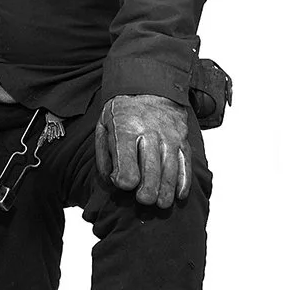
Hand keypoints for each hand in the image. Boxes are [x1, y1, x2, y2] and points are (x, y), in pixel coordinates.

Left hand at [93, 94, 192, 208]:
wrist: (150, 85)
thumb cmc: (123, 112)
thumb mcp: (104, 126)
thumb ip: (104, 155)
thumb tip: (111, 182)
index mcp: (126, 129)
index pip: (127, 161)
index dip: (125, 179)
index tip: (123, 185)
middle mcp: (150, 132)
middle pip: (151, 169)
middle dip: (148, 190)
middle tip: (144, 202)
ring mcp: (169, 136)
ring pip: (171, 168)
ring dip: (167, 190)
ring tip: (161, 205)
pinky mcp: (182, 139)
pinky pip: (185, 162)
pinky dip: (184, 181)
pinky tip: (179, 195)